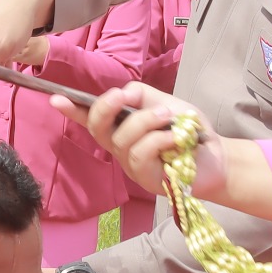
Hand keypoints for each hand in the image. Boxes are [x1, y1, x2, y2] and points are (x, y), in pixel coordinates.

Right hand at [57, 83, 209, 196]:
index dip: (72, 110)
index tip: (56, 98)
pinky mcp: (145, 179)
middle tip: (123, 96)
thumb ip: (144, 96)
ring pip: (122, 139)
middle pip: (97, 127)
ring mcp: (131, 164)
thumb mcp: (166, 104)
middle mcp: (120, 147)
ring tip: (169, 116)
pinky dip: (159, 139)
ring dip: (145, 121)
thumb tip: (124, 93)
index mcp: (122, 126)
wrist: (216, 157)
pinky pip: (141, 154)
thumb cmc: (188, 131)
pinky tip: (176, 139)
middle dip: (105, 107)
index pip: (92, 118)